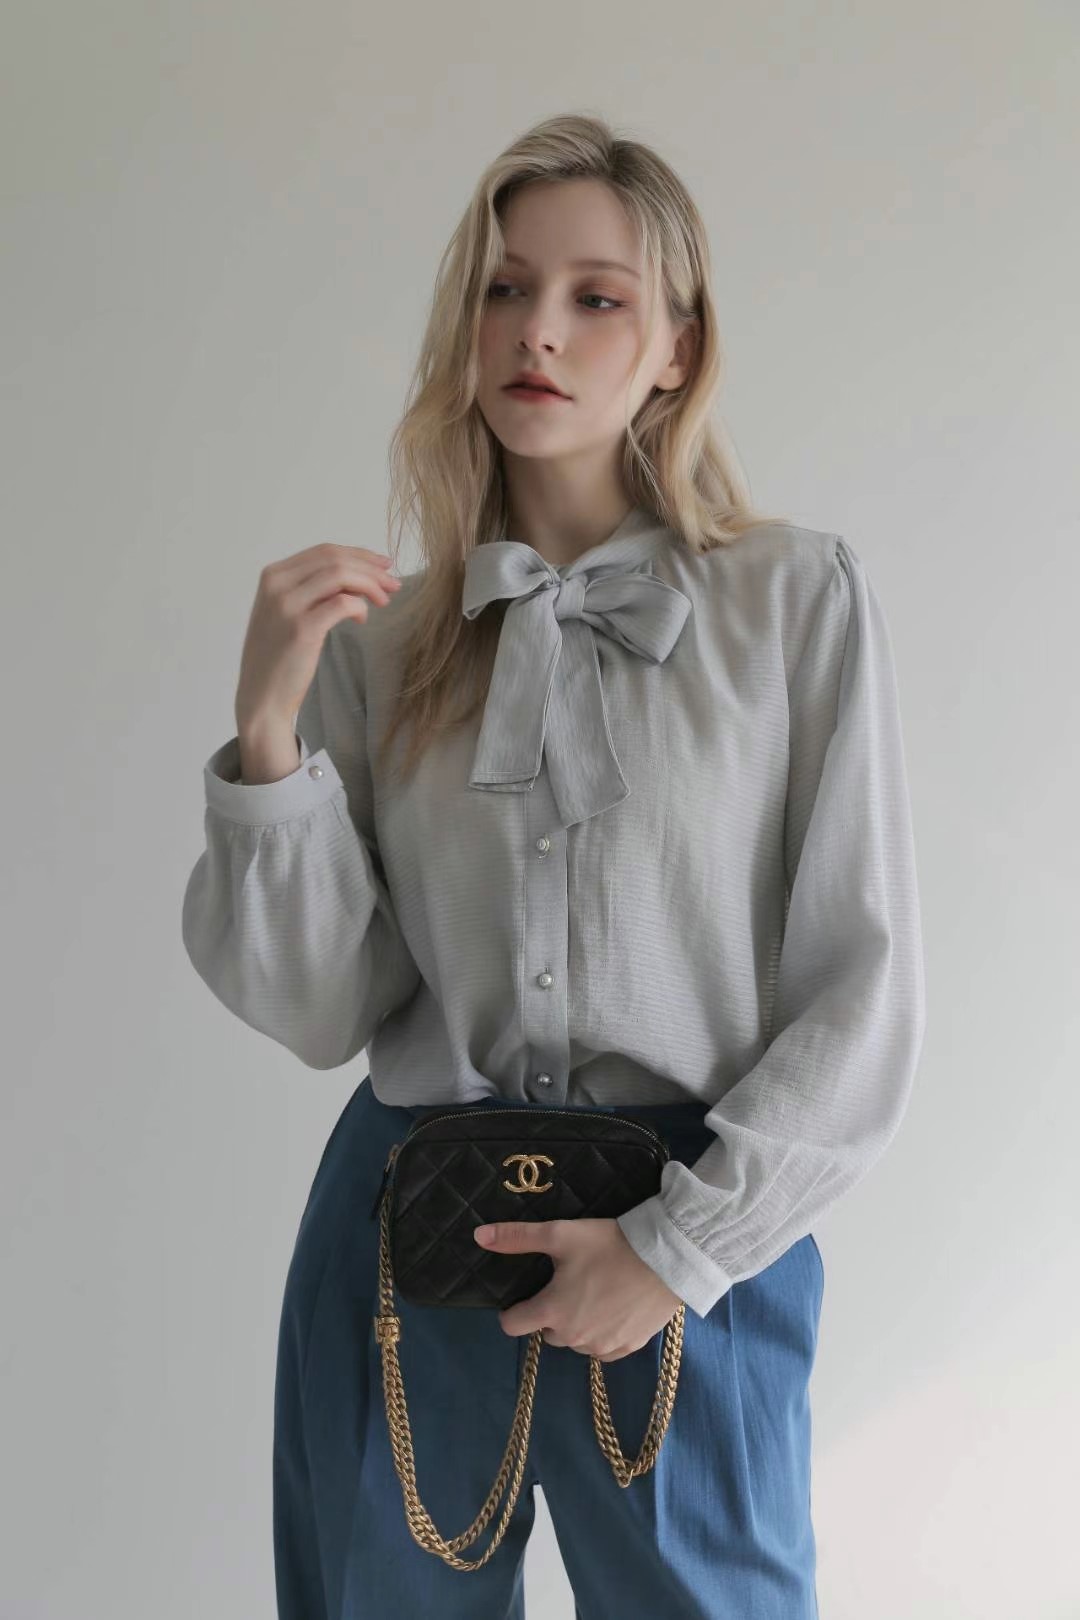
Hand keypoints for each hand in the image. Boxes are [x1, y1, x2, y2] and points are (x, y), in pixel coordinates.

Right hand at [235, 542, 401, 734]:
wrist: (261, 697)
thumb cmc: (279, 657)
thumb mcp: (287, 613)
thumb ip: (313, 590)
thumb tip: (357, 576)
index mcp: (273, 576)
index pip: (323, 551)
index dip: (359, 555)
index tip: (382, 565)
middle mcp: (277, 585)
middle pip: (335, 558)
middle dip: (371, 568)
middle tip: (393, 583)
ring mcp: (287, 605)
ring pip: (340, 574)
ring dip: (370, 584)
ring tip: (384, 600)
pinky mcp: (302, 628)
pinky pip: (343, 603)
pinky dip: (360, 607)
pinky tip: (362, 619)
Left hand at [474, 1217, 683, 1362]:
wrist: (667, 1258)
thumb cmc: (609, 1244)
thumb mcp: (560, 1234)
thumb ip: (517, 1238)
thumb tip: (478, 1236)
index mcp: (552, 1311)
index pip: (513, 1326)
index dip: (513, 1311)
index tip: (525, 1296)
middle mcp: (573, 1337)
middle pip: (547, 1332)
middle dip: (551, 1313)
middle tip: (568, 1284)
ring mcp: (602, 1346)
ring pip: (576, 1341)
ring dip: (576, 1324)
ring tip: (593, 1293)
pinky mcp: (628, 1348)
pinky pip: (603, 1349)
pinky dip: (602, 1334)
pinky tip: (612, 1310)